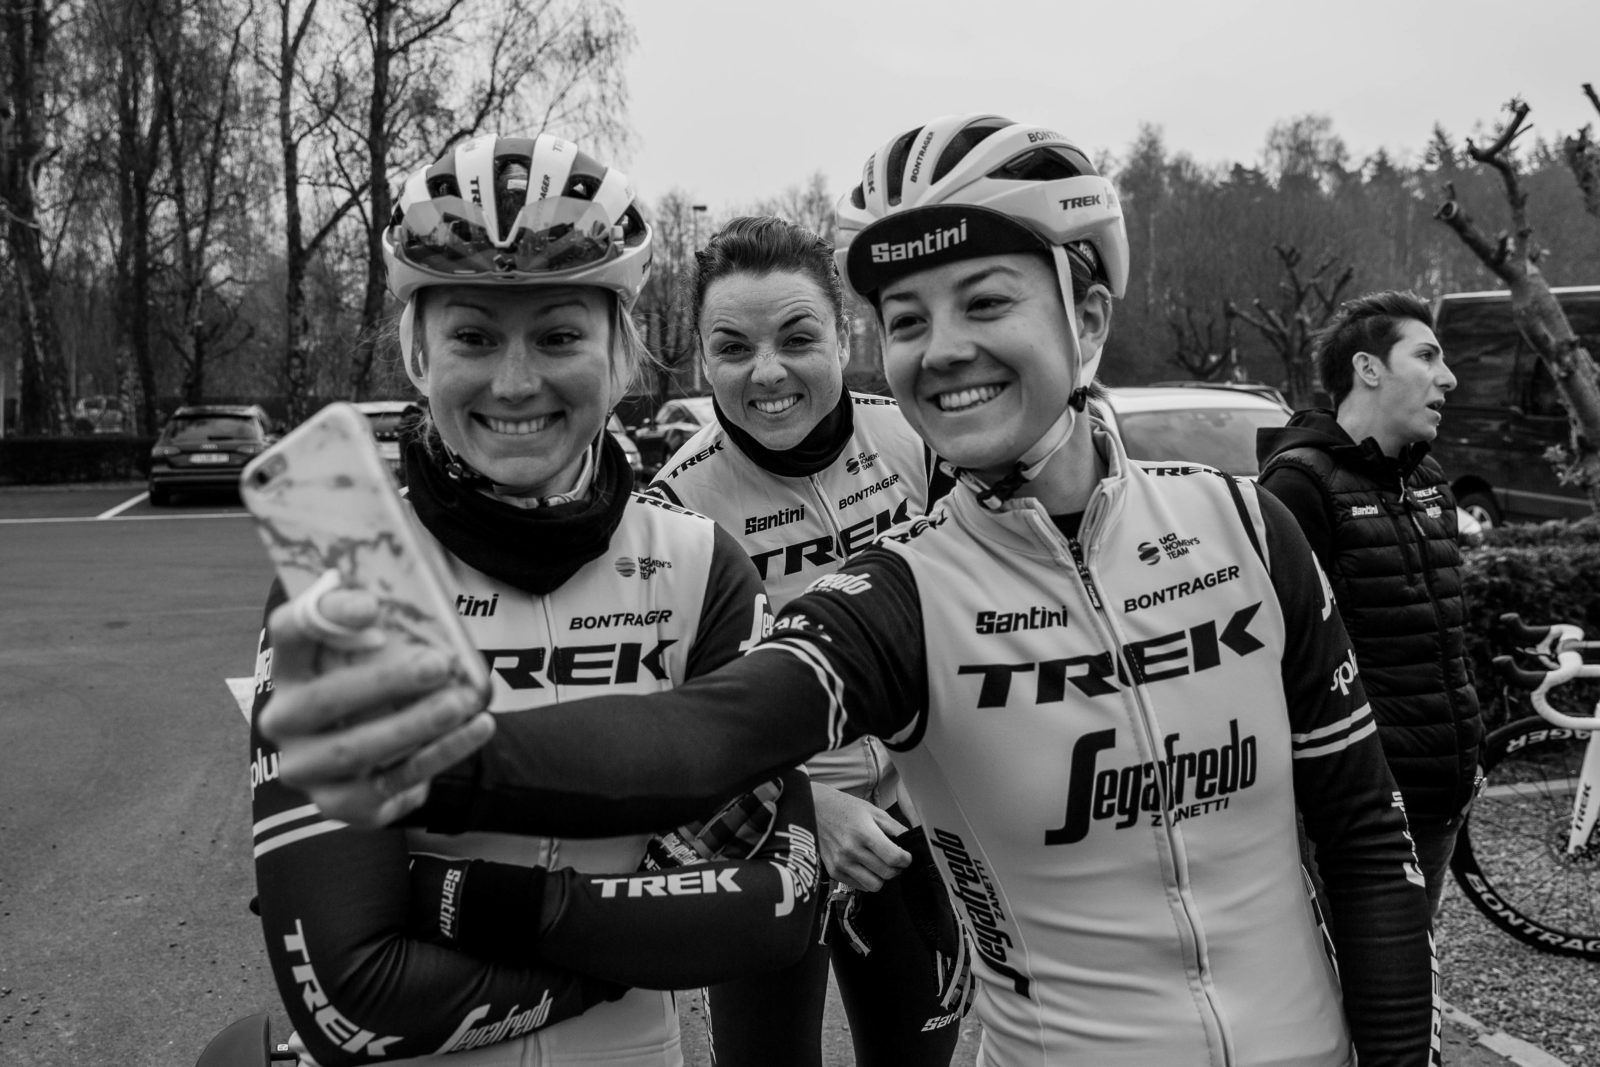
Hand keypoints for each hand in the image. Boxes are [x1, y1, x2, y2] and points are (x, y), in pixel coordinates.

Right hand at [258, 580, 494, 826]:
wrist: (378, 752)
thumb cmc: (377, 682)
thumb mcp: (376, 648)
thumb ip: (386, 623)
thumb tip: (420, 599)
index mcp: (289, 667)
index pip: (290, 630)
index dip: (327, 614)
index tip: (373, 605)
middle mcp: (284, 720)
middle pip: (322, 700)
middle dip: (385, 682)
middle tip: (440, 664)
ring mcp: (305, 768)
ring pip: (355, 749)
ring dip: (416, 724)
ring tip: (463, 701)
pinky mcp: (339, 804)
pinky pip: (391, 783)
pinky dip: (439, 755)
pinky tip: (477, 729)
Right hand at [812, 783, 910, 891]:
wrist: (815, 810)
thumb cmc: (846, 808)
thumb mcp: (873, 811)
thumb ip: (895, 827)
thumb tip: (912, 841)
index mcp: (864, 833)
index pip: (894, 858)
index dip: (906, 859)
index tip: (906, 856)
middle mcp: (851, 851)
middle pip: (887, 874)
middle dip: (897, 868)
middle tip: (895, 859)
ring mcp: (841, 863)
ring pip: (875, 885)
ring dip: (882, 876)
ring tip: (879, 864)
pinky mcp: (834, 872)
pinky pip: (860, 886)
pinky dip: (867, 879)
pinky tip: (865, 865)